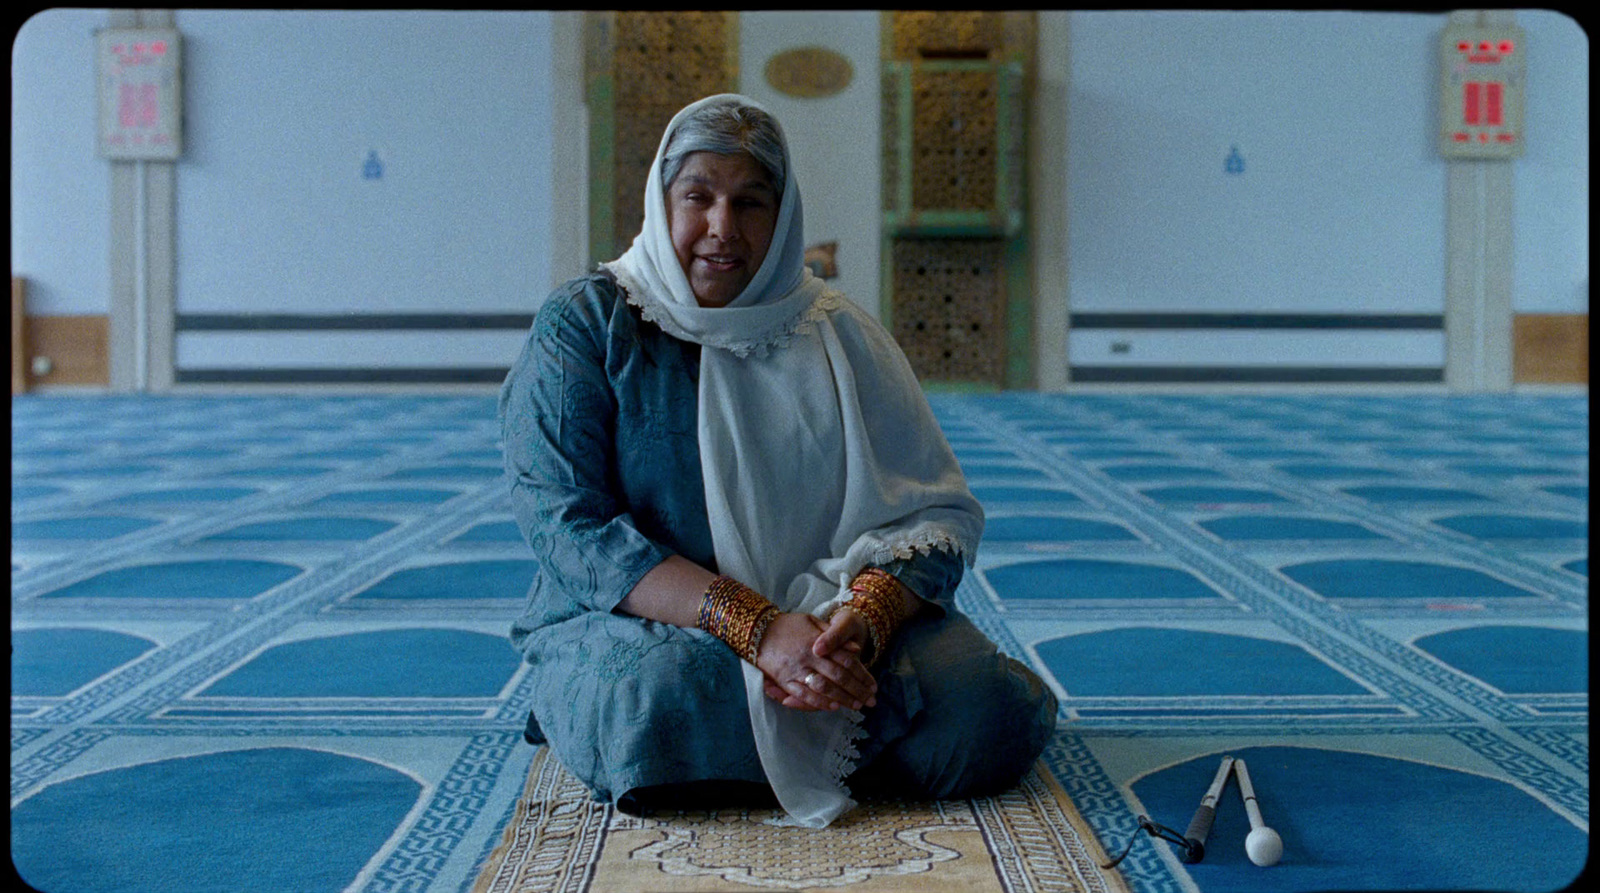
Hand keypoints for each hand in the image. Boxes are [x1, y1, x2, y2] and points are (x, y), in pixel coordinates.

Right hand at [755, 612, 876, 711]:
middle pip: (839, 676)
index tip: (873, 685)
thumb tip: (856, 649)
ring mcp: (796, 670)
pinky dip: (819, 702)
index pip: (846, 660)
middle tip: (870, 701)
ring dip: (842, 698)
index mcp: (818, 642)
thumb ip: (834, 636)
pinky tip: (832, 707)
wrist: (757, 629)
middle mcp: (809, 657)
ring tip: (855, 706)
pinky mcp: (784, 680)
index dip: (862, 674)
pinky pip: (804, 694)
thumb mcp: (812, 621)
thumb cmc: (787, 625)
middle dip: (857, 690)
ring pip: (824, 688)